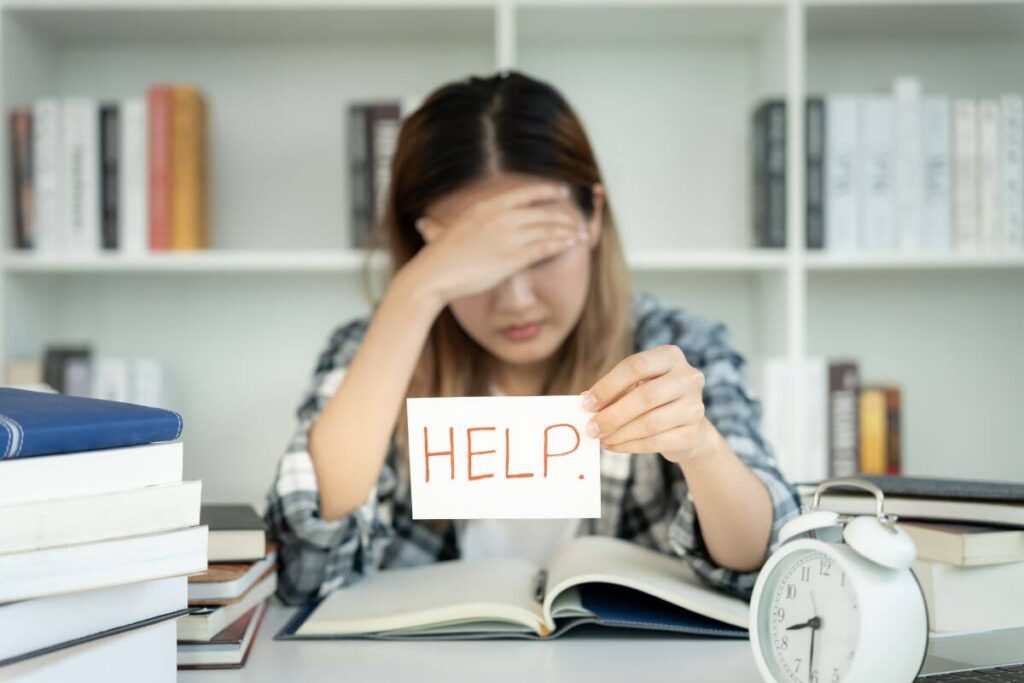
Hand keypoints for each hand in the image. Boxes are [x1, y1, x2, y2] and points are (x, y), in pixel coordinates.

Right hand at [407, 182, 587, 304]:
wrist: (434, 273)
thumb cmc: (441, 255)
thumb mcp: (455, 226)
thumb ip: (468, 220)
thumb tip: (459, 218)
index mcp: (488, 206)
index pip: (526, 193)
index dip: (548, 192)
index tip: (563, 193)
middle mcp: (501, 217)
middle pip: (542, 212)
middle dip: (564, 217)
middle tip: (577, 221)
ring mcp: (507, 237)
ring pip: (547, 230)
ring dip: (567, 231)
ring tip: (580, 234)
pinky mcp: (512, 258)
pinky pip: (544, 248)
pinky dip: (560, 245)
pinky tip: (570, 245)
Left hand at [581, 345, 709, 462]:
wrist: (687, 426)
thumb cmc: (653, 400)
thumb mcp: (635, 386)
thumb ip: (614, 391)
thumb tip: (586, 403)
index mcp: (670, 356)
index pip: (635, 366)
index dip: (608, 386)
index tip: (587, 404)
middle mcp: (688, 378)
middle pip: (645, 396)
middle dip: (613, 414)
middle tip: (591, 428)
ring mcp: (695, 406)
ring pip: (650, 422)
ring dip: (619, 433)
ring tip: (600, 438)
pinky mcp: (692, 434)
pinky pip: (655, 442)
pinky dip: (629, 446)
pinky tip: (613, 446)